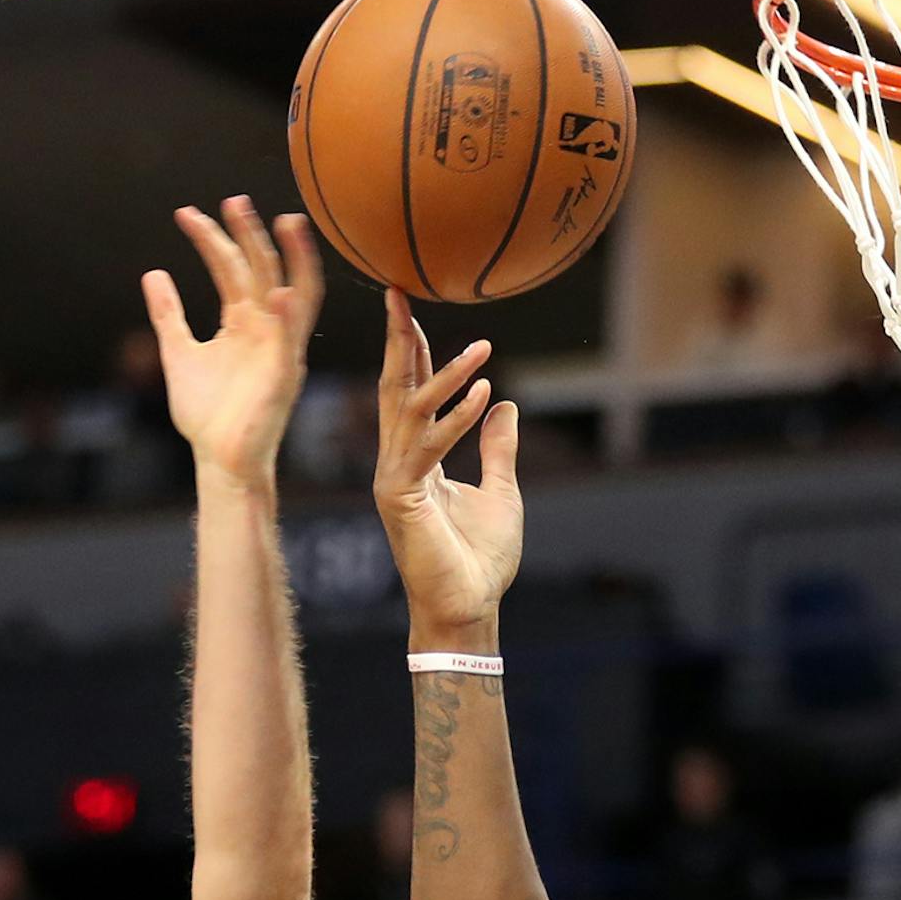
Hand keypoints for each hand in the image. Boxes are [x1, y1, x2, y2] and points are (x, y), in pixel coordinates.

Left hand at [142, 199, 323, 492]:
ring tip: (285, 222)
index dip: (210, 238)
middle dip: (248, 234)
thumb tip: (154, 273)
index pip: (230, 267)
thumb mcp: (178, 354)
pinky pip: (292, 340)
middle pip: (261, 269)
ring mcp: (278, 348)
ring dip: (292, 260)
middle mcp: (265, 328)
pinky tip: (284, 292)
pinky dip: (291, 316)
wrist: (221, 460)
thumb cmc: (206, 416)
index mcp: (242, 323)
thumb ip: (169, 315)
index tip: (184, 214)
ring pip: (293, 292)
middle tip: (232, 199)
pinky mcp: (284, 374)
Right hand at [373, 289, 521, 637]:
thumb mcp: (501, 492)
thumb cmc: (480, 560)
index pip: (409, 392)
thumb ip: (498, 449)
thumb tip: (506, 405)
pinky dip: (456, 419)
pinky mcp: (401, 499)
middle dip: (397, 339)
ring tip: (480, 347)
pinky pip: (428, 447)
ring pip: (410, 411)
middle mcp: (397, 463)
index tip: (411, 307)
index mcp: (415, 459)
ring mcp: (394, 480)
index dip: (412, 349)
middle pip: (393, 388)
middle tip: (398, 291)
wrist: (467, 608)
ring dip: (444, 375)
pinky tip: (483, 394)